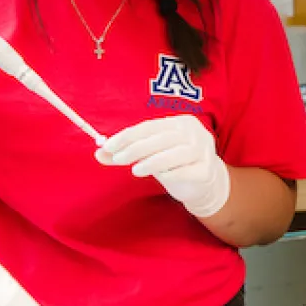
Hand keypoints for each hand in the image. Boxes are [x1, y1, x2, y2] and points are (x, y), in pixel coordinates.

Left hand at [98, 115, 229, 217]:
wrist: (205, 182)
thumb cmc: (173, 163)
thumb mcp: (150, 154)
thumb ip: (127, 152)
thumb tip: (99, 153)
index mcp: (180, 122)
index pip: (149, 126)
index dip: (127, 136)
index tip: (108, 146)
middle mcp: (194, 133)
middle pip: (161, 138)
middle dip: (136, 148)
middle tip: (118, 159)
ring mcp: (203, 151)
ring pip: (175, 153)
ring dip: (152, 161)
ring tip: (135, 171)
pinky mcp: (207, 170)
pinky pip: (186, 171)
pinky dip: (172, 173)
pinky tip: (162, 177)